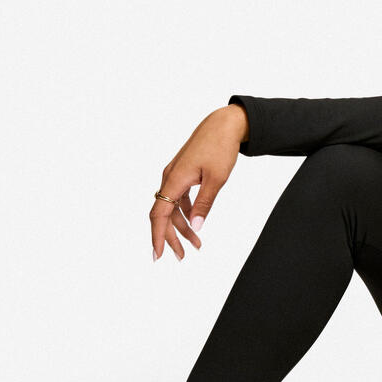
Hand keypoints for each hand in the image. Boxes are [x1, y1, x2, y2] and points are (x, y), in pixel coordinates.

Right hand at [150, 104, 248, 260]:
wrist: (224, 124)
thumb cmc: (221, 148)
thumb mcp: (217, 179)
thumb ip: (205, 204)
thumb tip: (196, 227)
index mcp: (174, 180)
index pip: (159, 214)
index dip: (157, 236)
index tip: (158, 255)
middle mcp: (170, 178)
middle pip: (164, 214)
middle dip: (171, 237)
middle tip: (182, 257)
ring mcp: (175, 175)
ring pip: (172, 207)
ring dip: (182, 226)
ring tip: (195, 244)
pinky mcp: (183, 173)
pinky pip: (179, 198)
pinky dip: (186, 212)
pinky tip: (194, 223)